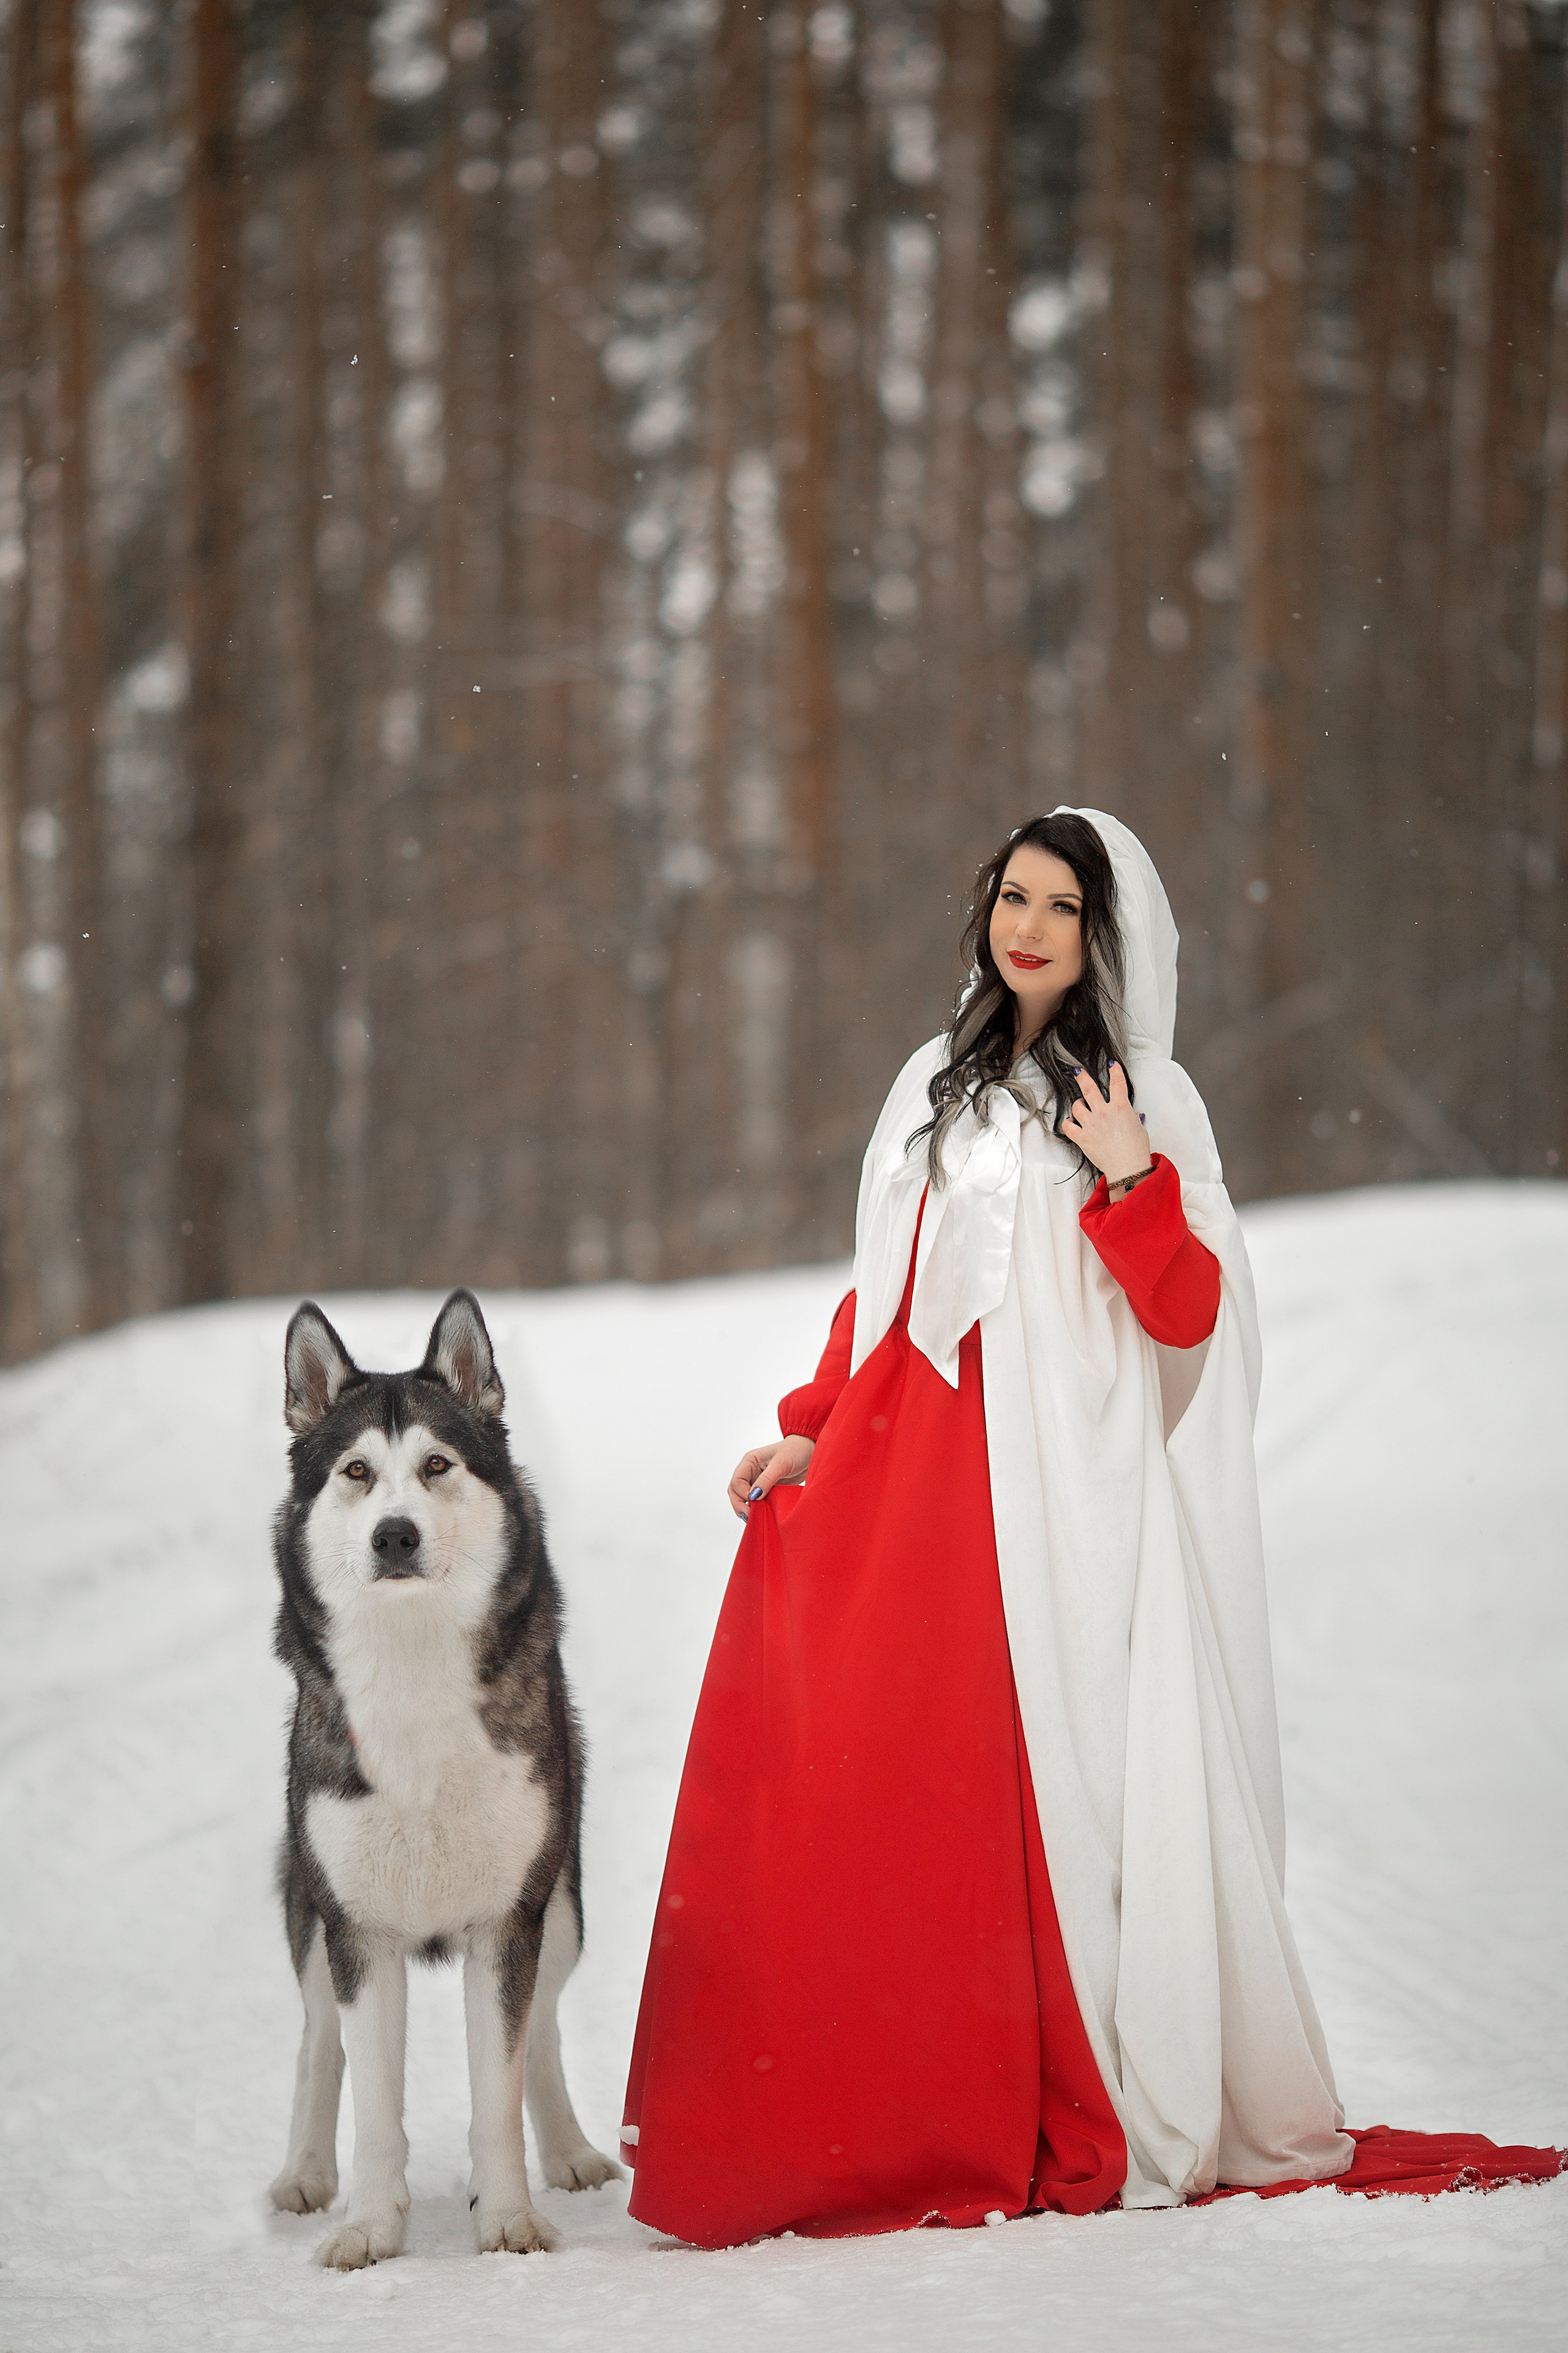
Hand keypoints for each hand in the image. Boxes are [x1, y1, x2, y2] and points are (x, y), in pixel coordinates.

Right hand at [728, 1434, 814, 1520]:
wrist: (811, 1453)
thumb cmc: (796, 1451)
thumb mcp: (781, 1464)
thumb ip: (766, 1479)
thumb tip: (753, 1496)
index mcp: (749, 1461)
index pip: (736, 1481)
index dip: (742, 1493)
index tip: (753, 1502)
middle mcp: (751, 1471)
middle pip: (735, 1491)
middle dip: (739, 1505)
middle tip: (748, 1517)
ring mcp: (758, 1481)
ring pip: (743, 1498)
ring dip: (747, 1508)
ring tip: (754, 1518)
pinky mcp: (767, 1489)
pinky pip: (757, 1501)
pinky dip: (757, 1509)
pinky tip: (762, 1515)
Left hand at [1062, 1062, 1150, 1183]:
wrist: (1127, 1167)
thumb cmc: (1135, 1150)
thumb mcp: (1139, 1128)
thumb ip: (1132, 1118)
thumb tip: (1132, 1115)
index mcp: (1120, 1107)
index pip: (1117, 1083)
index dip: (1114, 1071)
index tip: (1111, 1065)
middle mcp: (1103, 1112)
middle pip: (1088, 1089)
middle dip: (1082, 1077)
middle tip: (1078, 1072)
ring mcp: (1090, 1124)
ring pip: (1077, 1106)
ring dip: (1078, 1104)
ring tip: (1081, 1106)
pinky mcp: (1082, 1137)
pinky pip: (1068, 1126)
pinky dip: (1068, 1123)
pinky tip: (1071, 1122)